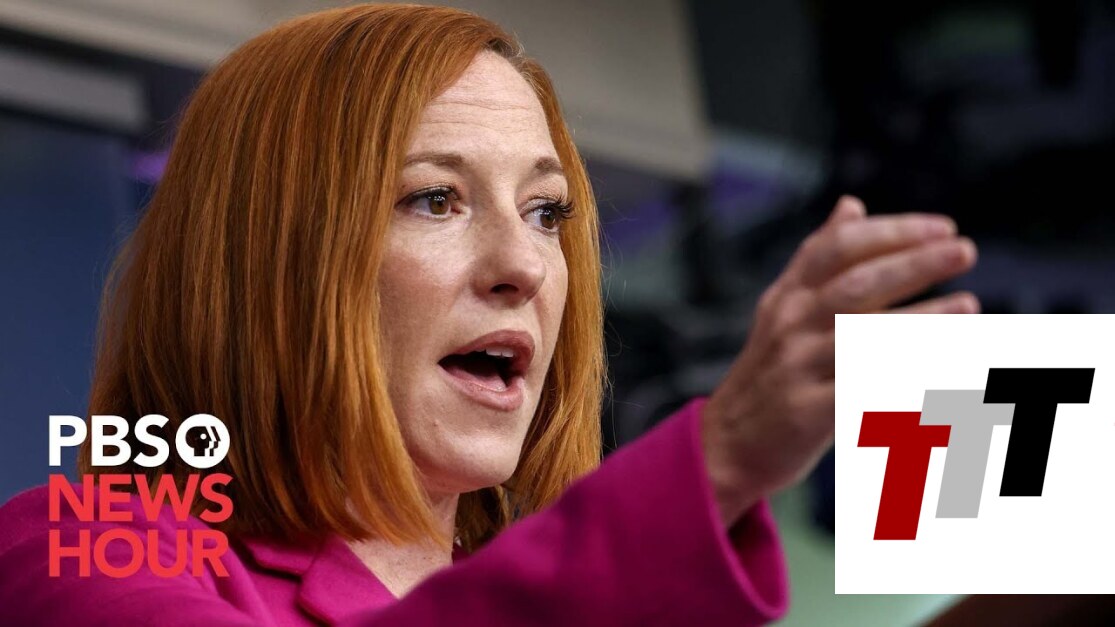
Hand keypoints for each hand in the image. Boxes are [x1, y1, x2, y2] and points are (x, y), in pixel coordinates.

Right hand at [700, 196, 978, 525]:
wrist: (727, 443)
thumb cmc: (770, 372)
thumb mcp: (781, 308)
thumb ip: (816, 259)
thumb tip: (852, 205)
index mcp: (787, 295)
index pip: (838, 248)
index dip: (891, 232)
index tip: (941, 228)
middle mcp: (790, 325)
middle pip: (856, 284)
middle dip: (914, 264)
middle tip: (963, 251)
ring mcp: (798, 368)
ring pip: (866, 336)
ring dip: (922, 320)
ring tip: (969, 305)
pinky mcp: (810, 412)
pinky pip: (866, 389)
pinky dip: (905, 376)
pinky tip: (943, 367)